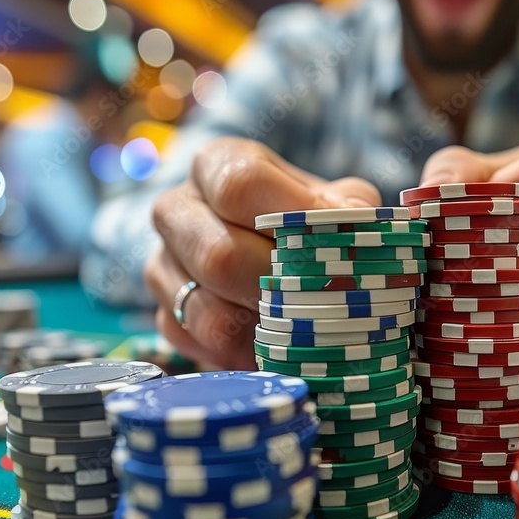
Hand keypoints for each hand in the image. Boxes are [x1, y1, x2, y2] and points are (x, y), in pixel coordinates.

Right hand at [145, 138, 380, 368]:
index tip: (336, 242)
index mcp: (217, 165)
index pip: (240, 184)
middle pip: (219, 256)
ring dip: (264, 327)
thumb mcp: (335, 201)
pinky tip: (275, 340)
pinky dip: (248, 353)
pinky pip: (204, 346)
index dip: (292, 216)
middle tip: (323, 297)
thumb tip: (355, 216)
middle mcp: (176, 210)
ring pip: (207, 312)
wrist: (276, 263)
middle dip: (278, 286)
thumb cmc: (308, 224)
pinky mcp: (166, 317)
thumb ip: (349, 206)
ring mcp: (162, 266)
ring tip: (304, 325)